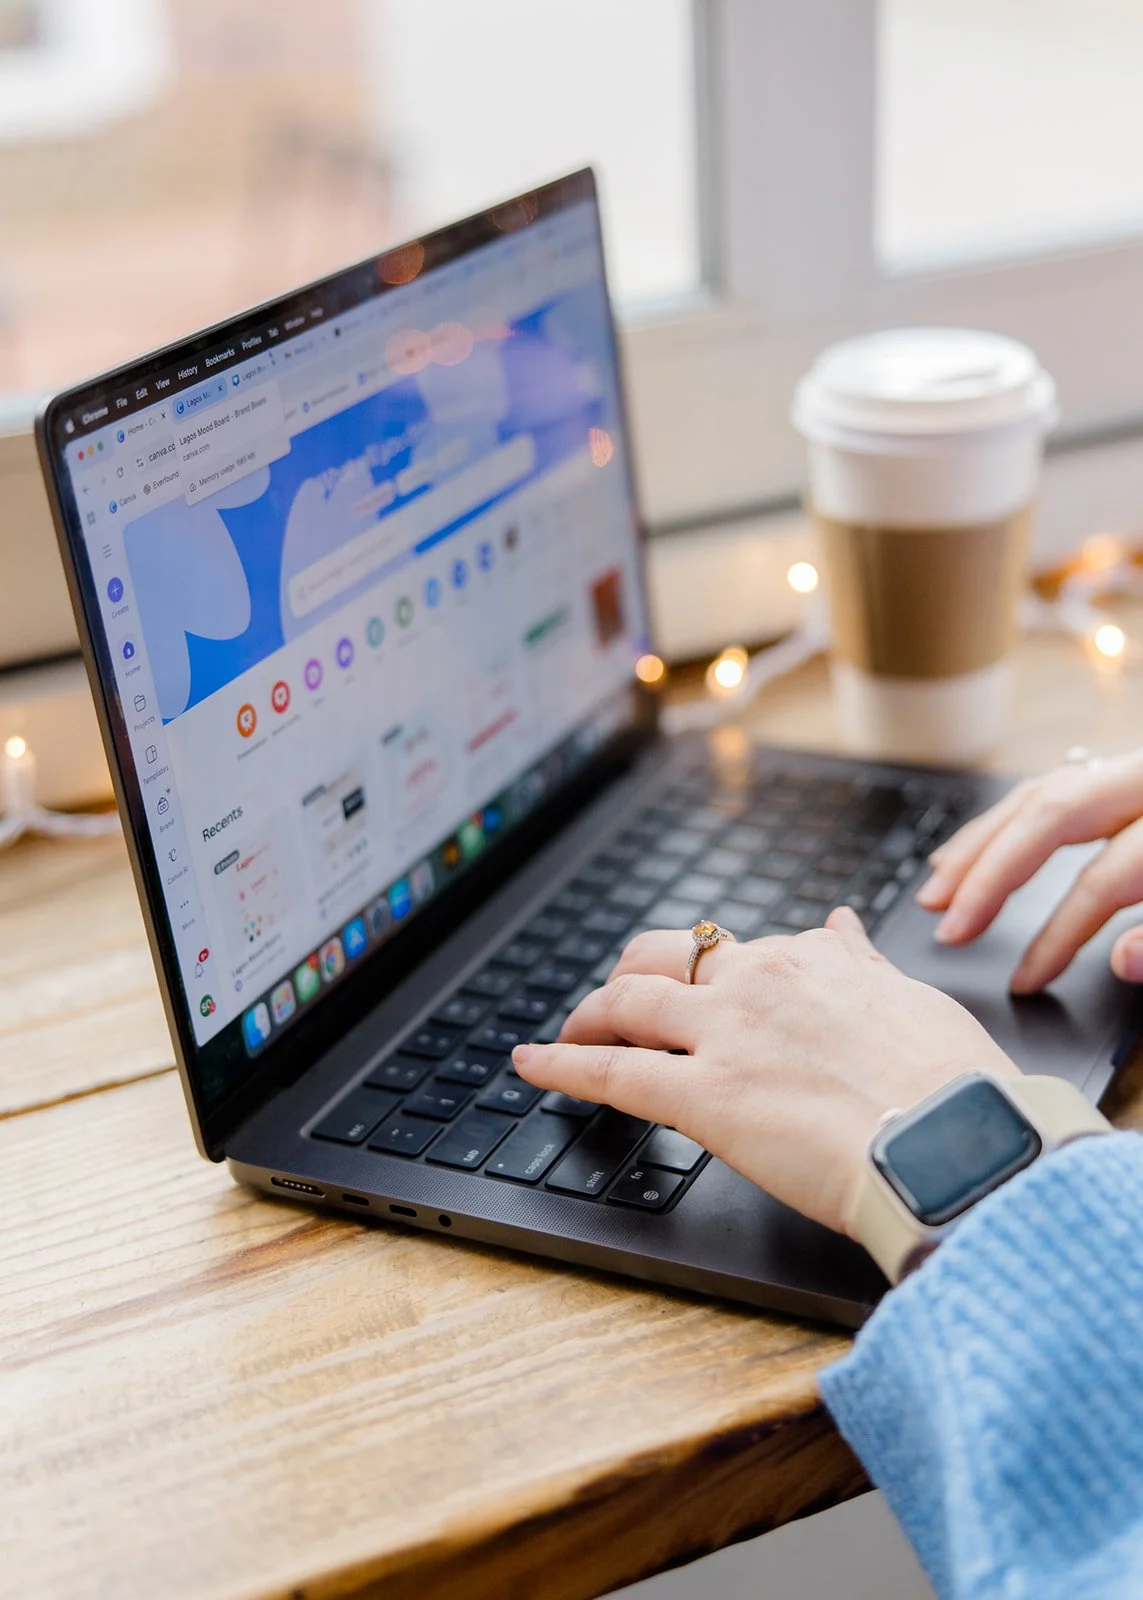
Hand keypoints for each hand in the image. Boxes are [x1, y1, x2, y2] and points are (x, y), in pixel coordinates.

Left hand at [512, 908, 1018, 1237]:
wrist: (957, 1137)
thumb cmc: (954, 1085)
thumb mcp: (913, 1000)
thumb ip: (863, 964)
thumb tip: (844, 926)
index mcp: (810, 962)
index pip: (734, 951)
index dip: (703, 972)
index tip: (694, 986)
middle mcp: (758, 983)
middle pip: (662, 957)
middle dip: (630, 976)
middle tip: (613, 1004)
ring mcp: (724, 1035)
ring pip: (627, 1002)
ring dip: (589, 1016)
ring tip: (568, 1033)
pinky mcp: (702, 1095)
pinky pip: (610, 1073)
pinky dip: (560, 1066)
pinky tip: (530, 1065)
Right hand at [915, 749, 1142, 993]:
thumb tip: (1122, 961)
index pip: (1099, 881)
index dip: (1056, 936)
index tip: (1025, 981)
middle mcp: (1142, 783)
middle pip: (1049, 817)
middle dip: (988, 874)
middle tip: (948, 926)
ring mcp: (1133, 771)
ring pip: (1042, 791)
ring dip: (982, 841)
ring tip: (939, 886)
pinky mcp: (1127, 774)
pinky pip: (1053, 783)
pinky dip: (1008, 817)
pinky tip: (980, 844)